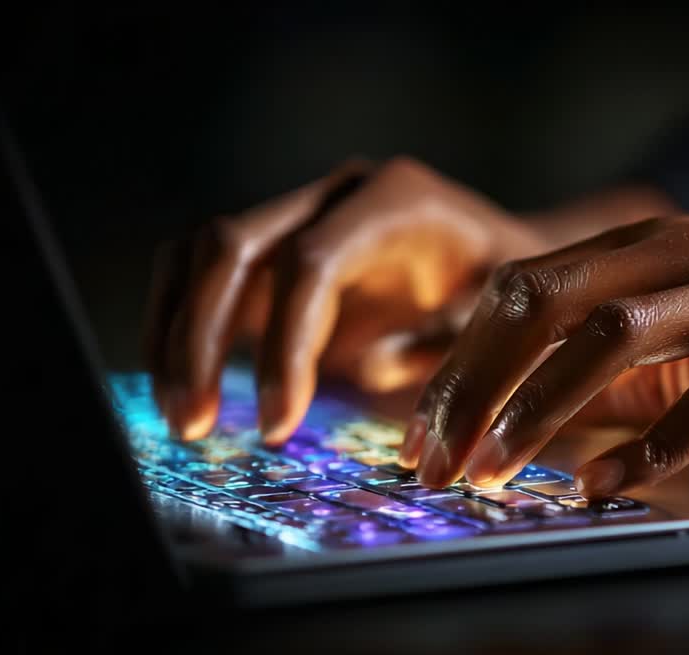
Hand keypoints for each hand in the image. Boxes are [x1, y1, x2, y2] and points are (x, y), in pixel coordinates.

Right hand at [144, 156, 673, 441]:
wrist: (507, 261)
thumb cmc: (514, 299)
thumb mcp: (504, 323)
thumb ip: (449, 347)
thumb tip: (370, 371)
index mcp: (397, 201)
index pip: (311, 263)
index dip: (283, 346)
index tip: (277, 427)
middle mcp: (335, 194)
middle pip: (231, 246)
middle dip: (201, 339)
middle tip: (194, 426)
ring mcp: (297, 214)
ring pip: (198, 253)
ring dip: (174, 334)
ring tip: (180, 417)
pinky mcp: (271, 250)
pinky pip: (198, 275)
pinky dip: (176, 328)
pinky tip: (180, 388)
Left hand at [403, 216, 688, 496]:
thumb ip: (628, 360)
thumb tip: (527, 411)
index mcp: (663, 245)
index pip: (528, 285)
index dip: (459, 352)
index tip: (413, 418)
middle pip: (550, 301)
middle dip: (476, 381)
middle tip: (433, 456)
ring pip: (617, 335)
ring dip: (541, 408)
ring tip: (492, 468)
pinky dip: (654, 445)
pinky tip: (607, 487)